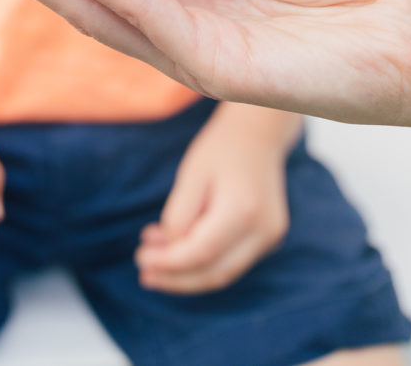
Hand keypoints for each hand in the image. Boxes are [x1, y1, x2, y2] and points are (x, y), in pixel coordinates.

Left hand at [136, 116, 291, 293]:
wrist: (259, 132)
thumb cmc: (221, 147)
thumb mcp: (192, 173)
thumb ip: (180, 214)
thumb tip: (170, 252)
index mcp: (244, 209)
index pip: (202, 252)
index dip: (170, 263)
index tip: (141, 259)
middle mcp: (263, 230)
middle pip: (215, 272)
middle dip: (176, 279)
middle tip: (144, 274)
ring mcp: (270, 237)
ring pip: (224, 272)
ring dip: (187, 273)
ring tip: (153, 263)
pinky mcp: (268, 238)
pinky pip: (231, 260)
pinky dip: (203, 261)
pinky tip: (176, 249)